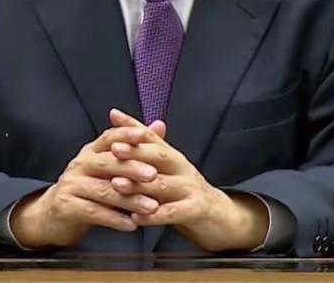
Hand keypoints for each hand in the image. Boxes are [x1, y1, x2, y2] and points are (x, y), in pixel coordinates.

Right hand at [9, 119, 164, 248]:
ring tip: (151, 206)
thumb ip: (134, 148)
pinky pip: (94, 212)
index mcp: (91, 151)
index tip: (144, 136)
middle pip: (107, 162)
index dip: (125, 134)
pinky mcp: (66, 207)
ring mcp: (71, 185)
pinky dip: (115, 220)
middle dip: (132, 168)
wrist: (52, 214)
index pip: (108, 137)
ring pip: (104, 190)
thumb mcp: (108, 167)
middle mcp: (79, 164)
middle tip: (154, 175)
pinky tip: (132, 225)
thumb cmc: (88, 188)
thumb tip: (160, 126)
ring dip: (130, 200)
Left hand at [107, 109, 268, 251]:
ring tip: (116, 184)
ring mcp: (190, 188)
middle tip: (114, 149)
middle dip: (135, 151)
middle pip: (159, 155)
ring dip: (138, 185)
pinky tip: (135, 217)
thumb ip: (147, 152)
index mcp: (173, 156)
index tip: (114, 117)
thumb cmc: (185, 192)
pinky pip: (172, 212)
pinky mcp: (196, 210)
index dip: (134, 126)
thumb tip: (123, 122)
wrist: (220, 216)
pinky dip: (153, 216)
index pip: (153, 136)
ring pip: (162, 184)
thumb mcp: (168, 170)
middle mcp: (183, 167)